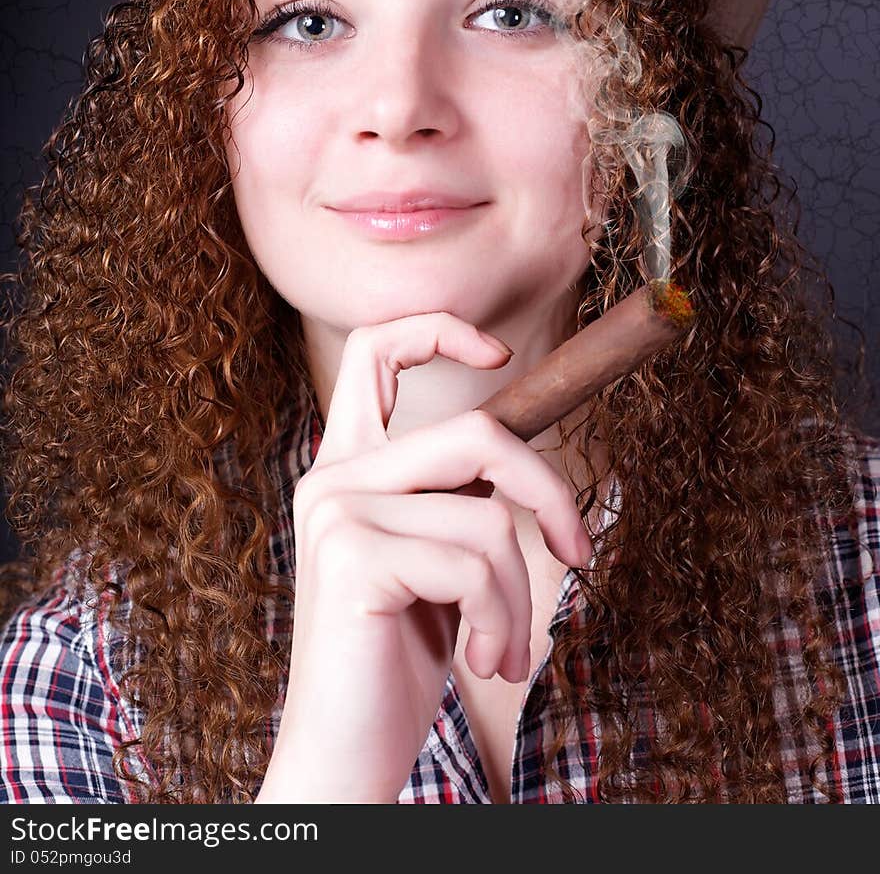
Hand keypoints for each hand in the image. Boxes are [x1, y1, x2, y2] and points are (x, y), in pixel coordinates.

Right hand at [257, 313, 591, 803]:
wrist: (344, 754)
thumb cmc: (396, 662)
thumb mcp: (434, 565)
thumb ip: (453, 503)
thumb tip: (520, 466)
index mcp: (347, 469)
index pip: (373, 350)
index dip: (438, 330)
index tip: (499, 359)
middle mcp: (332, 478)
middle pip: (475, 432)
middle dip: (548, 491)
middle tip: (578, 553)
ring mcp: (337, 513)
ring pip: (487, 518)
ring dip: (520, 597)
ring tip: (506, 651)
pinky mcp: (354, 557)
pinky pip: (475, 565)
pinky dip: (501, 620)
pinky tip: (483, 660)